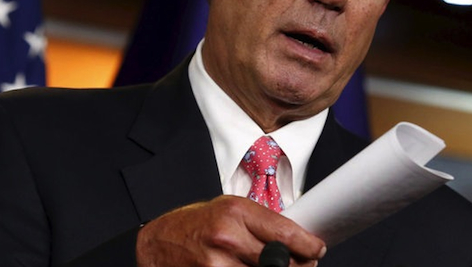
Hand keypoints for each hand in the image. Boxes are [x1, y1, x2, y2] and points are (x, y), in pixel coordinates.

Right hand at [136, 195, 325, 266]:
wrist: (155, 244)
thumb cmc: (193, 225)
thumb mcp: (226, 210)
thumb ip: (259, 224)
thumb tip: (296, 241)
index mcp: (235, 212)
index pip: (287, 233)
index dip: (309, 246)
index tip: (316, 250)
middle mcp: (227, 237)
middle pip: (282, 263)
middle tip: (304, 265)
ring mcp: (217, 264)